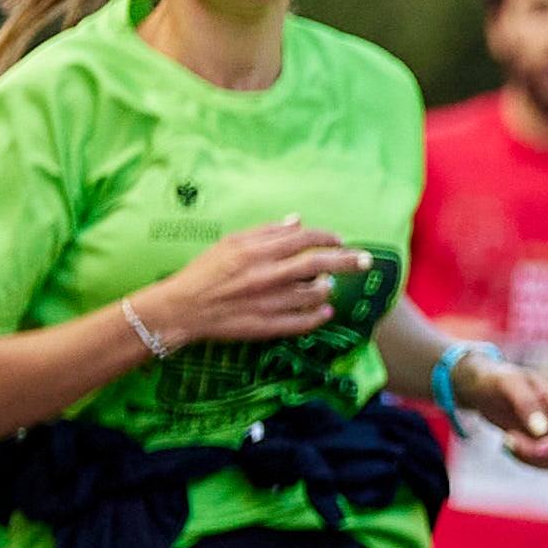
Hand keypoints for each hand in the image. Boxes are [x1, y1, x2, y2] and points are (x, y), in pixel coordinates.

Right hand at [147, 219, 368, 344]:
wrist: (181, 308)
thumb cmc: (204, 272)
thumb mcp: (230, 243)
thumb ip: (265, 232)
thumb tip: (297, 221)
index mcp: (256, 251)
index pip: (303, 239)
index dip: (327, 237)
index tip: (340, 240)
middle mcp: (266, 275)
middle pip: (318, 265)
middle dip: (347, 261)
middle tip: (366, 261)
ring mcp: (269, 302)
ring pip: (315, 294)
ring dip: (327, 288)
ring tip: (326, 285)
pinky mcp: (268, 326)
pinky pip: (305, 322)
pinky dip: (321, 315)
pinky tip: (326, 310)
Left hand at [456, 355, 547, 471]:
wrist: (482, 386)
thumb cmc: (496, 379)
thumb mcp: (508, 383)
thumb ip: (526, 402)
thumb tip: (542, 430)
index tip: (538, 447)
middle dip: (536, 451)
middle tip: (508, 438)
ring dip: (530, 458)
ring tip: (507, 441)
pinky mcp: (540, 443)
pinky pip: (543, 463)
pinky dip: (525, 460)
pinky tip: (508, 444)